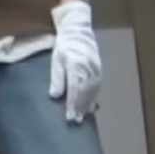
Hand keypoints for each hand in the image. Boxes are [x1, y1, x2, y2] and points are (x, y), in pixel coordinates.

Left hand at [48, 0, 102, 123]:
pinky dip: (93, 97)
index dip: (72, 105)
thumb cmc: (64, 46)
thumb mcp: (56, 60)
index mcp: (76, 66)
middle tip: (76, 121)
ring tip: (82, 116)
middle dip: (80, 108)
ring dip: (87, 105)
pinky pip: (97, 87)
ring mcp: (96, 69)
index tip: (69, 117)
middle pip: (85, 93)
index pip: (74, 90)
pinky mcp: (99, 70)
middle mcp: (88, 69)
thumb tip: (55, 96)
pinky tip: (90, 105)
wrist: (78, 31)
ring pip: (92, 91)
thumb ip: (56, 78)